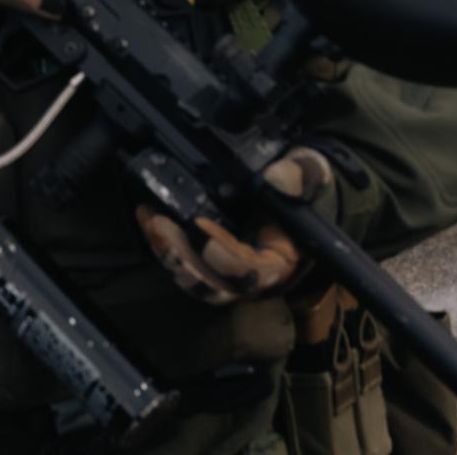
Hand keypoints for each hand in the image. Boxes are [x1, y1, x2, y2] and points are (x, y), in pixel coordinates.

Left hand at [136, 145, 334, 304]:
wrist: (292, 189)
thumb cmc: (303, 185)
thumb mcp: (309, 171)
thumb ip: (299, 174)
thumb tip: (278, 179)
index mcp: (283, 261)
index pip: (250, 272)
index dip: (223, 254)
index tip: (201, 225)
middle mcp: (253, 275)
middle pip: (213, 285)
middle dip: (182, 259)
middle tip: (159, 225)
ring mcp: (229, 270)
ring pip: (193, 278)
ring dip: (167, 253)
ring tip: (149, 220)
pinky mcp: (209, 259)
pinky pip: (183, 263)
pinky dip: (163, 244)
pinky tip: (147, 218)